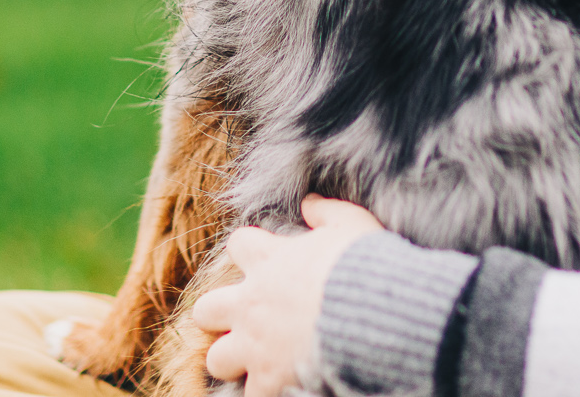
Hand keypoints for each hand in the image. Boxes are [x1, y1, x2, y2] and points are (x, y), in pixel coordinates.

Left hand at [192, 195, 384, 396]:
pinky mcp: (268, 377)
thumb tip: (310, 202)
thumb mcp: (352, 223)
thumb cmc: (363, 266)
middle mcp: (251, 302)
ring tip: (253, 361)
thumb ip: (327, 212)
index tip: (265, 257)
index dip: (248, 249)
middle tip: (245, 319)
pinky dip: (263, 392)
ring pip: (216, 359)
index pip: (237, 244)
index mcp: (268, 260)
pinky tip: (278, 387)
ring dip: (232, 360)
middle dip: (219, 314)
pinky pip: (251, 395)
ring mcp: (255, 344)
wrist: (373, 315)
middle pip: (206, 309)